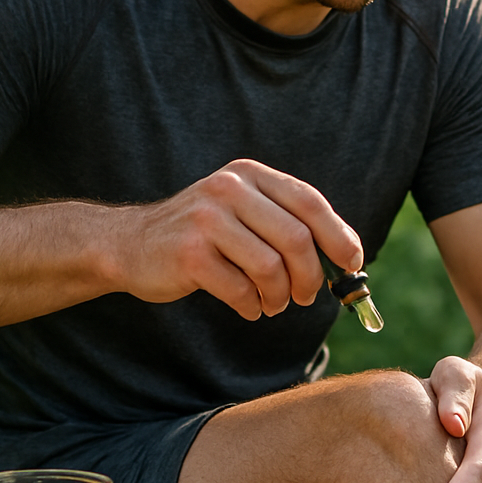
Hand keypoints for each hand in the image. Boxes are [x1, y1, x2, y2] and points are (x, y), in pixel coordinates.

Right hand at [116, 159, 361, 320]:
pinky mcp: (190, 253)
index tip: (352, 262)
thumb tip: (347, 257)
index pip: (309, 202)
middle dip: (311, 276)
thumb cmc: (201, 235)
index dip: (338, 235)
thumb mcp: (241, 212)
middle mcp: (229, 189)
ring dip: (280, 297)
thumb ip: (285, 224)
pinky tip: (247, 307)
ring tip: (272, 304)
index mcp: (248, 175)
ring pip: (271, 268)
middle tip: (307, 296)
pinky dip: (252, 307)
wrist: (130, 244)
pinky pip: (240, 290)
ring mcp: (207, 219)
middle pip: (296, 238)